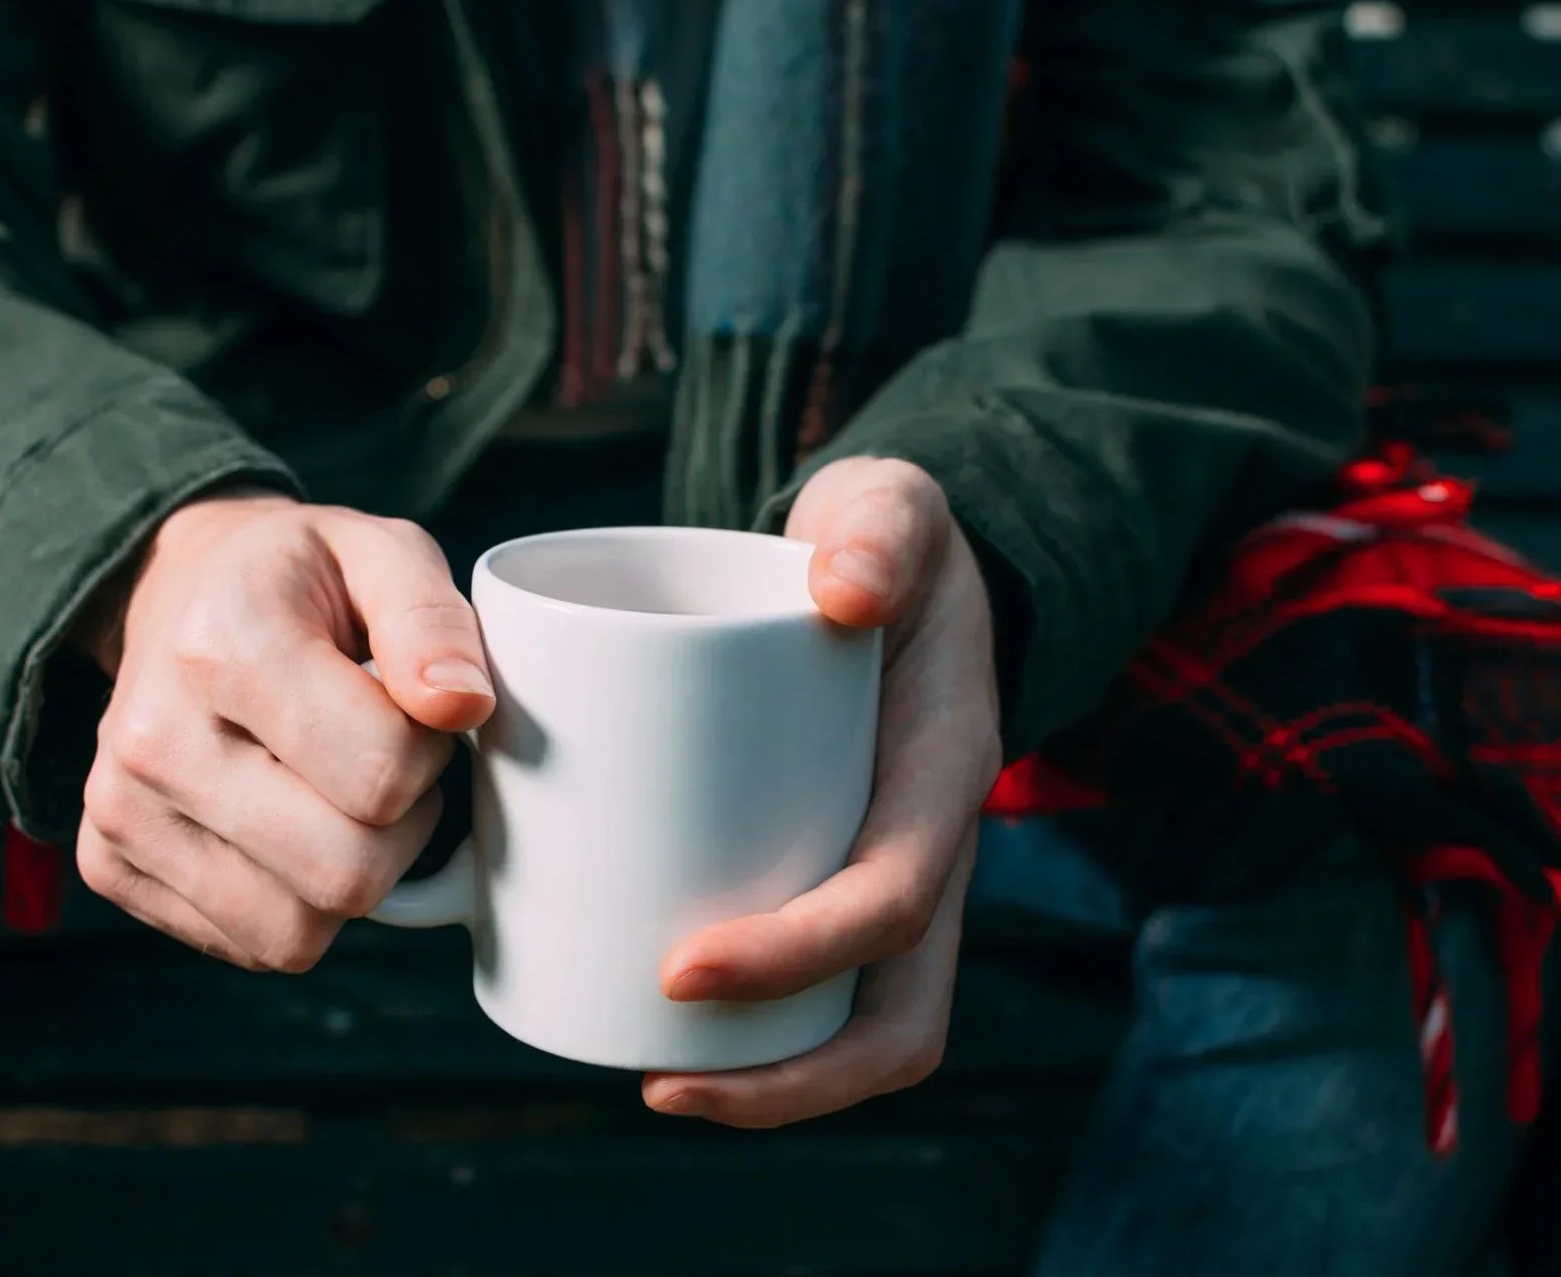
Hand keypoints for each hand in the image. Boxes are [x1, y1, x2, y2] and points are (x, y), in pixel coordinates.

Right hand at [75, 493, 494, 969]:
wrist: (181, 589)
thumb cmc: (298, 578)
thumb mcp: (381, 553)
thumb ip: (432, 621)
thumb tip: (463, 706)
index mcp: (225, 645)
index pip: (380, 776)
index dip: (428, 753)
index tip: (408, 711)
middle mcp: (155, 738)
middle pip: (343, 876)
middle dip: (399, 832)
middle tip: (383, 765)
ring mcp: (121, 810)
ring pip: (297, 934)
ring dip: (349, 880)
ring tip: (334, 795)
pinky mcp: (109, 865)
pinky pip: (250, 946)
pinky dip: (294, 904)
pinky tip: (283, 824)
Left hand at [644, 457, 1000, 1125]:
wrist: (886, 565)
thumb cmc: (880, 543)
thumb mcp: (891, 506)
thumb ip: (881, 527)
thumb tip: (843, 590)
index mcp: (944, 773)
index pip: (896, 901)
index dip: (798, 952)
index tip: (678, 969)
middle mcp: (929, 849)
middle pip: (896, 1020)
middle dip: (788, 1077)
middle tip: (656, 1081)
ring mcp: (888, 881)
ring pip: (860, 1032)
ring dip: (769, 1086)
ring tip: (651, 1081)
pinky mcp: (831, 881)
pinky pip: (815, 995)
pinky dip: (749, 1037)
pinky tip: (648, 1024)